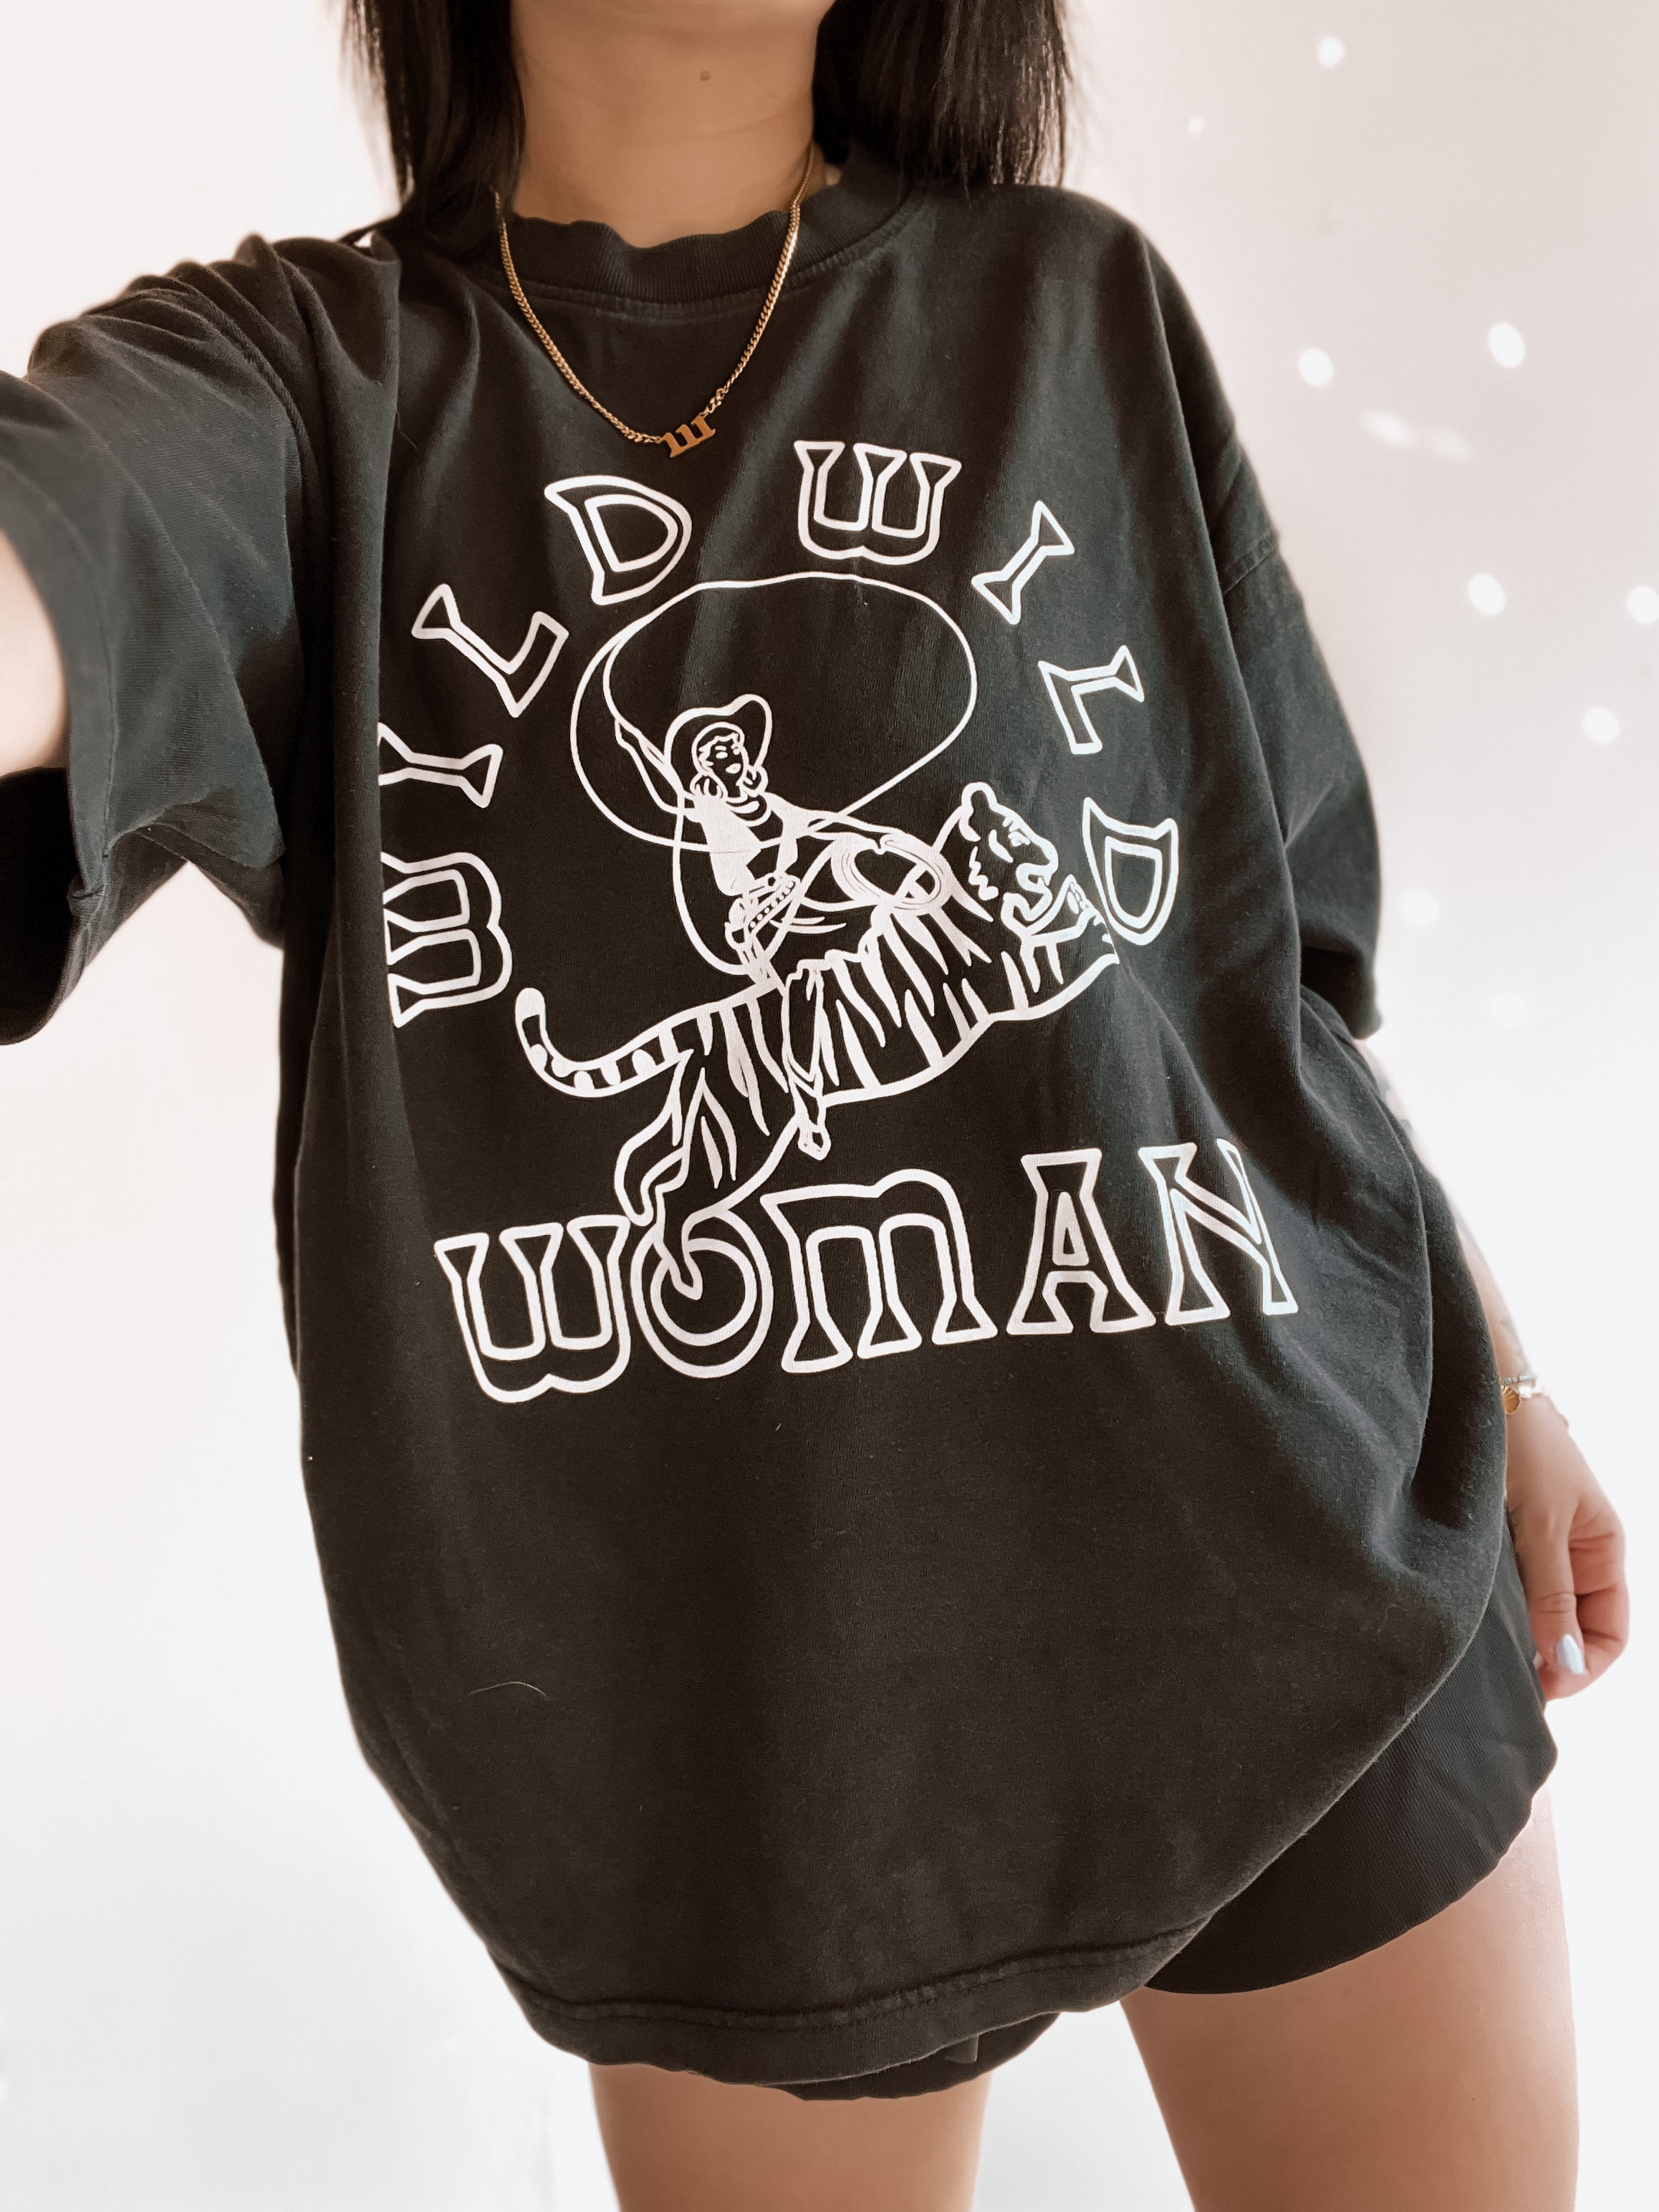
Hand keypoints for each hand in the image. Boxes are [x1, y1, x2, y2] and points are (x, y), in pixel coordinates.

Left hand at [1505, 1397, 1627, 1699]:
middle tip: (1510, 1681)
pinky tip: (1476, 1623)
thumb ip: (1552, 1592)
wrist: (1481, 1387)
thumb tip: (1562, 1660)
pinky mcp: (1504, 1536)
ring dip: (1523, 1637)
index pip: (1611, 1632)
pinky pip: (1513, 1588)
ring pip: (1541, 1611)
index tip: (1544, 1686)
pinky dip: (1500, 1611)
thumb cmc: (1524, 1445)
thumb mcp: (1542, 1523)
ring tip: (1491, 1659)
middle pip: (1575, 1629)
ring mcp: (1541, 1545)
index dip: (1583, 1666)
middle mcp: (1576, 1553)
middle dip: (1551, 1659)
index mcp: (1603, 1550)